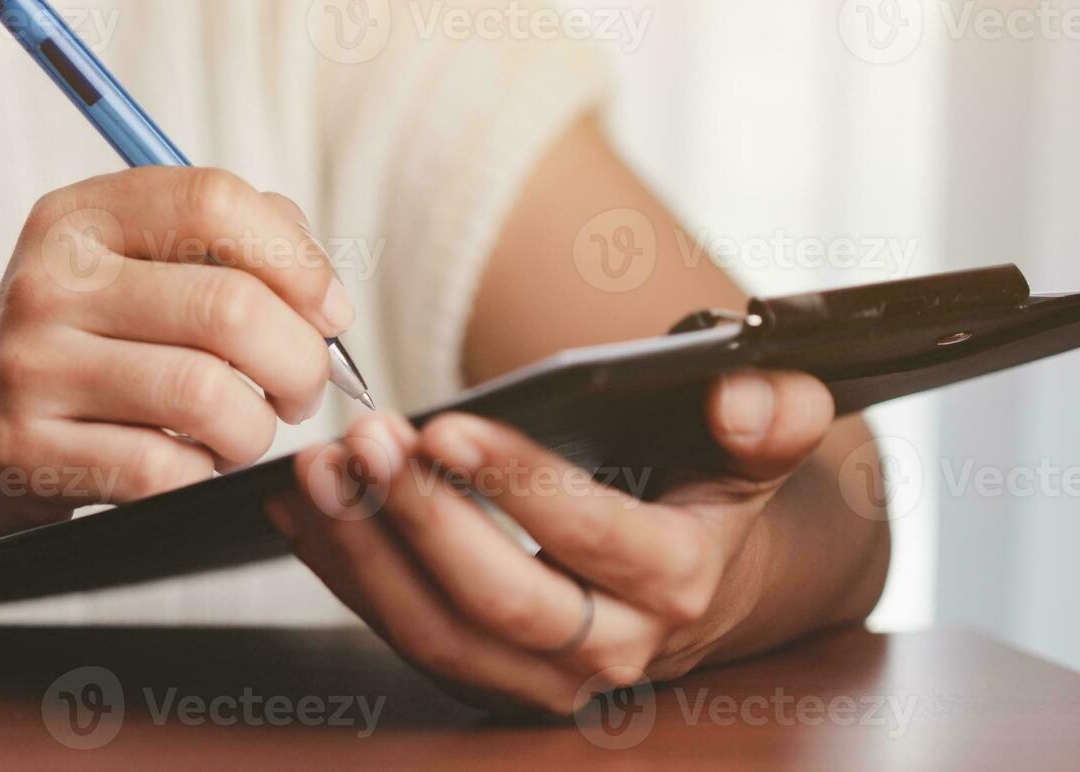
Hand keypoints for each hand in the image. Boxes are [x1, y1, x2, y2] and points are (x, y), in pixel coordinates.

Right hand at [0, 167, 349, 546]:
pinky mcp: (25, 450)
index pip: (215, 201)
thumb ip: (228, 247)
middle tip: (303, 387)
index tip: (329, 311)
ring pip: (207, 396)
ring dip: (257, 428)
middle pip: (229, 308)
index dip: (298, 260)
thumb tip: (324, 296)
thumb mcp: (125, 265)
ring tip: (247, 430)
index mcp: (83, 215)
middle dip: (300, 361)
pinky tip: (191, 464)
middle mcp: (51, 279)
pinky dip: (204, 476)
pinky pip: (165, 469)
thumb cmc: (75, 343)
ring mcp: (32, 365)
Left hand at [265, 371, 836, 715]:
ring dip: (366, 553)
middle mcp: (611, 651)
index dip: (516, 484)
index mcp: (677, 582)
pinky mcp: (490, 680)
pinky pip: (405, 636)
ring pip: (437, 635)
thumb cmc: (715, 498)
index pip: (591, 535)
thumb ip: (774, 415)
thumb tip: (743, 398)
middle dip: (423, 519)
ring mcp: (543, 680)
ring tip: (320, 472)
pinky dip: (347, 573)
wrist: (711, 586)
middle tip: (368, 440)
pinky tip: (305, 511)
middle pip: (499, 603)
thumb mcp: (758, 449)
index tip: (445, 425)